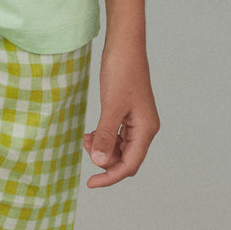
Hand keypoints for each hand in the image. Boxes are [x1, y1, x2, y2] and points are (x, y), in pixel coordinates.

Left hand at [83, 39, 159, 187]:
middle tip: (84, 144)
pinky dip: (103, 137)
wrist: (124, 45)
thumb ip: (105, 136)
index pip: (130, 165)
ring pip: (120, 147)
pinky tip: (91, 133)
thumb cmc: (121, 72)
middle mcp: (145, 128)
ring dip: (102, 148)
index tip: (90, 184)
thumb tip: (97, 162)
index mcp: (146, 129)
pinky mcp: (128, 112)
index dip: (110, 177)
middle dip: (104, 159)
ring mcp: (137, 121)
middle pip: (125, 159)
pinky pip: (116, 135)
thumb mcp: (110, 106)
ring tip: (85, 138)